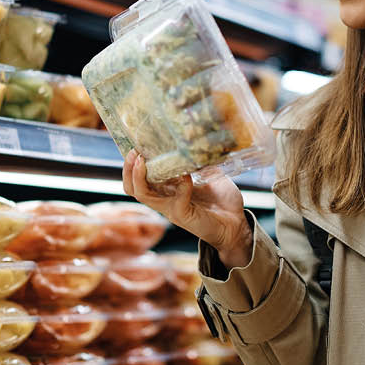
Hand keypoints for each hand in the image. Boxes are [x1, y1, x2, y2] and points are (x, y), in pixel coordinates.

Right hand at [122, 150, 251, 267]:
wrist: (236, 225)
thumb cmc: (221, 201)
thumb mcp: (208, 174)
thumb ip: (199, 161)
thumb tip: (198, 140)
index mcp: (166, 190)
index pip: (138, 179)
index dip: (132, 165)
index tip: (136, 145)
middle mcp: (164, 200)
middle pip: (132, 188)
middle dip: (128, 169)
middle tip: (134, 152)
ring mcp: (171, 209)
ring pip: (143, 195)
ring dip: (139, 177)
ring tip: (142, 160)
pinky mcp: (183, 215)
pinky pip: (175, 199)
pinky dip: (180, 185)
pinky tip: (185, 175)